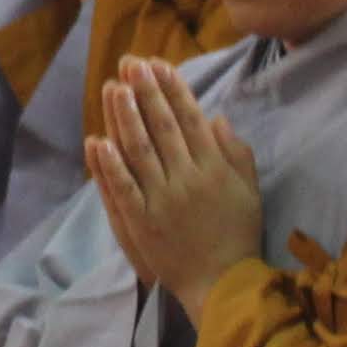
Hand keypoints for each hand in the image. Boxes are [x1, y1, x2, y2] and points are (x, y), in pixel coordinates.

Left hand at [88, 56, 263, 295]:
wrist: (222, 283)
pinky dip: (108, 164)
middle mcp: (187, 178)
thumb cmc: (238, 236)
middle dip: (146, 91)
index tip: (158, 65)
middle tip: (131, 63)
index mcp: (214, 168)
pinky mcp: (142, 222)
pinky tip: (97, 140)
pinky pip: (122, 188)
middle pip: (162, 127)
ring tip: (113, 87)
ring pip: (139, 150)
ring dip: (124, 116)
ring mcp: (162, 200)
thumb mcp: (249, 191)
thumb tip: (216, 118)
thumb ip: (236, 153)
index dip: (173, 89)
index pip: (190, 120)